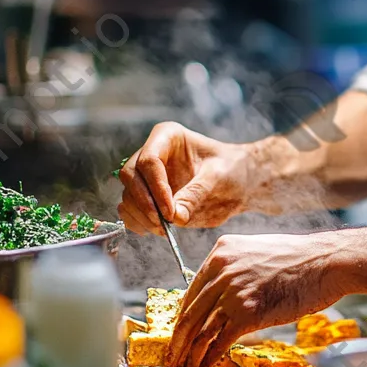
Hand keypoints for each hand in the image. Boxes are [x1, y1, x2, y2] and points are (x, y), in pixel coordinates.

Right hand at [117, 123, 264, 233]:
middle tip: (163, 223)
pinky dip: (139, 223)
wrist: (238, 181)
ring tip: (164, 230)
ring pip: (128, 196)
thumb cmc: (232, 169)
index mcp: (167, 136)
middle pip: (131, 177)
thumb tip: (175, 217)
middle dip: (144, 203)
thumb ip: (196, 194)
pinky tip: (157, 230)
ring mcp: (146, 176)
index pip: (149, 160)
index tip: (170, 211)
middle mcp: (151, 153)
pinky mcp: (146, 196)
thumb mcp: (219, 177)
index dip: (156, 188)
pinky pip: (130, 211)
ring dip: (141, 216)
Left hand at [165, 232, 345, 366]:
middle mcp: (222, 270)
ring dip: (188, 356)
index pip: (192, 291)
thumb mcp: (258, 253)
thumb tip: (222, 298)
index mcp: (222, 252)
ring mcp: (232, 292)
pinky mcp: (246, 313)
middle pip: (189, 314)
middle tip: (171, 359)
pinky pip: (218, 343)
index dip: (182, 318)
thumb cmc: (301, 259)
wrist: (327, 262)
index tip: (178, 334)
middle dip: (177, 342)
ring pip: (200, 331)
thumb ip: (235, 270)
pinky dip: (206, 362)